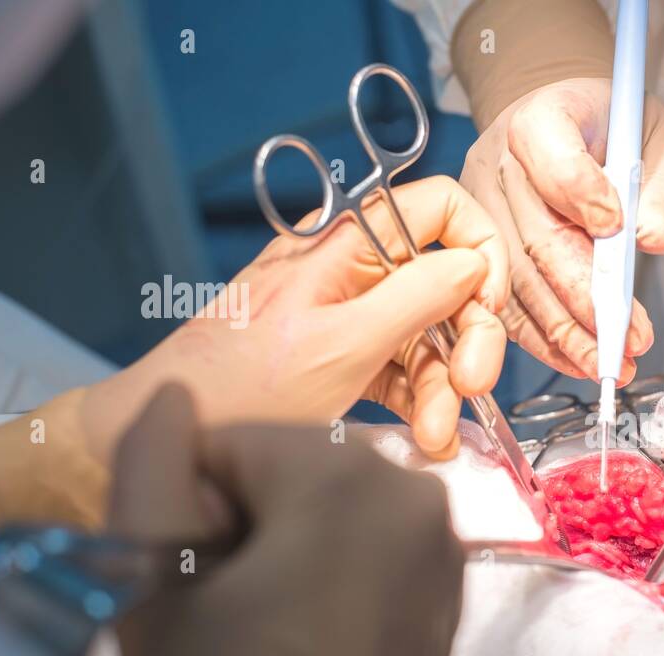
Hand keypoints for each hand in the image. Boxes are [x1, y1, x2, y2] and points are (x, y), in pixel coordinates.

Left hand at [83, 175, 509, 463]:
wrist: (177, 437)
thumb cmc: (241, 389)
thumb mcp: (343, 343)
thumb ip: (416, 297)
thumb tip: (473, 267)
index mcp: (347, 240)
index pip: (441, 208)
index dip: (478, 251)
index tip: (486, 308)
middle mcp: (353, 266)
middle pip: (445, 283)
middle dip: (467, 339)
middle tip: (470, 389)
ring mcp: (349, 313)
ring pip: (430, 336)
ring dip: (443, 391)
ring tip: (434, 438)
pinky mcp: (345, 356)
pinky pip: (404, 370)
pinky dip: (420, 404)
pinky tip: (425, 438)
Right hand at [108, 384, 463, 655]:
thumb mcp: (155, 574)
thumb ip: (150, 463)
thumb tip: (174, 399)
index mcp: (347, 473)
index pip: (230, 442)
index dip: (192, 504)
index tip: (200, 573)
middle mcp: (414, 491)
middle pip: (291, 464)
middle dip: (248, 513)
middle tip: (234, 597)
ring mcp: (444, 538)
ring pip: (333, 498)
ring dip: (292, 536)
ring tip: (273, 612)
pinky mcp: (452, 581)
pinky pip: (375, 537)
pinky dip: (339, 560)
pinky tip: (315, 621)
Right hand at [461, 77, 663, 379]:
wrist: (574, 127)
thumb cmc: (621, 136)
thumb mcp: (663, 146)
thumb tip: (653, 239)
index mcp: (543, 116)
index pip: (551, 154)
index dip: (581, 193)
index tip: (617, 229)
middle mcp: (499, 161)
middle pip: (534, 238)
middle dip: (583, 299)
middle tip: (626, 339)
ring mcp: (479, 208)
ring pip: (515, 281)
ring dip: (564, 332)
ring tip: (607, 364)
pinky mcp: (477, 248)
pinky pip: (504, 302)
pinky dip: (542, 338)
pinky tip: (575, 358)